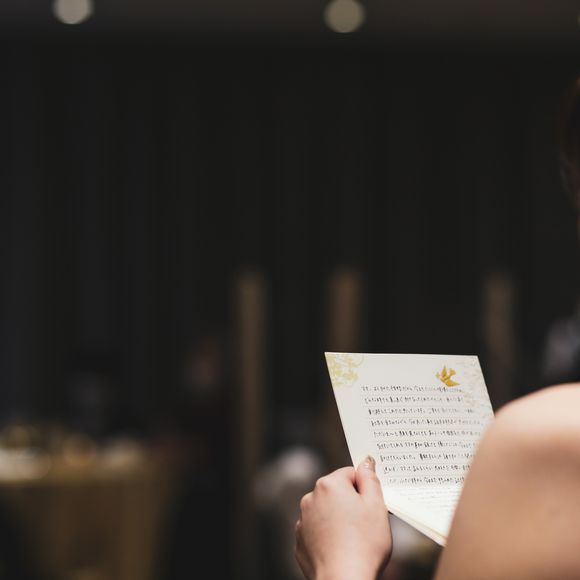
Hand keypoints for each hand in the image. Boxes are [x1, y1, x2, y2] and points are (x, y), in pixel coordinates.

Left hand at [295, 456, 391, 579]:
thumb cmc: (364, 544)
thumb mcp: (377, 506)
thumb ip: (370, 479)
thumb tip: (365, 462)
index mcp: (329, 484)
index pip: (350, 474)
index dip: (364, 489)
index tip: (372, 506)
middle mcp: (311, 498)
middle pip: (337, 492)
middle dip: (350, 503)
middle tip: (366, 524)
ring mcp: (303, 520)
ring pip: (326, 512)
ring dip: (338, 520)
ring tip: (353, 540)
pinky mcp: (300, 541)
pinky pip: (317, 531)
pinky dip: (327, 536)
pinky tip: (340, 549)